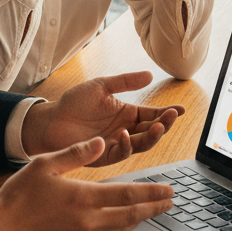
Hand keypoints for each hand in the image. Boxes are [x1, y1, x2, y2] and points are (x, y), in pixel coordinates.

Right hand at [0, 137, 175, 230]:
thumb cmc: (18, 196)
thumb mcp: (45, 164)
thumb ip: (76, 153)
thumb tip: (100, 142)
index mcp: (83, 197)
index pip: (128, 193)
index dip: (151, 192)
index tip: (168, 191)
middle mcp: (88, 222)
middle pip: (131, 215)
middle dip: (153, 208)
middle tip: (169, 203)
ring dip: (138, 221)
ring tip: (149, 212)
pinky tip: (119, 226)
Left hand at [20, 70, 184, 165]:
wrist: (50, 120)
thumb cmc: (74, 103)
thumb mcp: (102, 86)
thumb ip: (125, 82)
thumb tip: (150, 74)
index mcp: (127, 114)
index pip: (153, 114)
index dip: (167, 113)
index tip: (181, 109)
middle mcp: (125, 131)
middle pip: (152, 130)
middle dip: (164, 124)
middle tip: (171, 116)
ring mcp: (116, 144)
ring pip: (141, 144)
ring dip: (151, 137)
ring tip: (157, 126)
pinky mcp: (103, 156)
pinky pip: (120, 153)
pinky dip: (125, 145)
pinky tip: (126, 134)